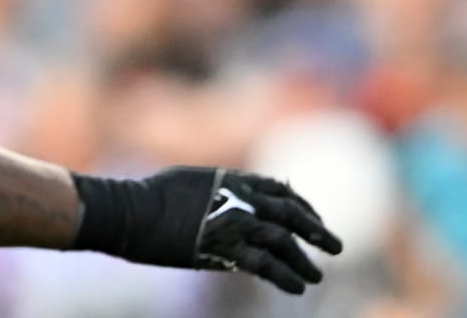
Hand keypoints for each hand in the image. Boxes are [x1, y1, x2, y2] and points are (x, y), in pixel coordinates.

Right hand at [72, 167, 343, 293]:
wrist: (131, 211)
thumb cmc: (153, 194)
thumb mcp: (195, 180)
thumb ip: (220, 186)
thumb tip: (233, 192)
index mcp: (235, 179)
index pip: (280, 190)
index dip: (300, 205)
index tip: (314, 218)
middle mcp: (241, 199)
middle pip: (289, 214)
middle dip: (315, 230)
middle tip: (336, 245)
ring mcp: (232, 224)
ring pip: (281, 241)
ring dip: (304, 259)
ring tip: (319, 274)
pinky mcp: (220, 250)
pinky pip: (261, 265)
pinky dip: (283, 276)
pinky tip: (298, 287)